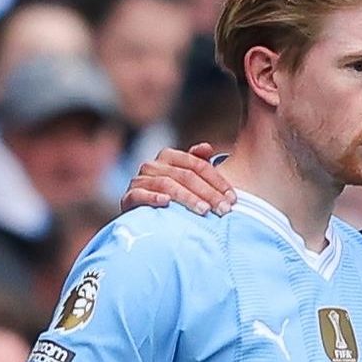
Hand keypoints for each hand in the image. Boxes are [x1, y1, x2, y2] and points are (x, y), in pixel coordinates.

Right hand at [121, 143, 237, 215]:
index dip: (218, 181)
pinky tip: (166, 203)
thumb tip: (207, 148)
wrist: (140, 213)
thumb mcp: (187, 178)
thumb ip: (198, 163)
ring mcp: (139, 180)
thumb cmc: (171, 195)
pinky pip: (140, 195)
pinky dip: (153, 197)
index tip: (233, 198)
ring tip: (204, 211)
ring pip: (167, 185)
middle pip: (186, 176)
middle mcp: (153, 165)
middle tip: (224, 209)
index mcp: (169, 156)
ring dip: (187, 197)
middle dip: (208, 193)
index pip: (198, 165)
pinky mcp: (128, 197)